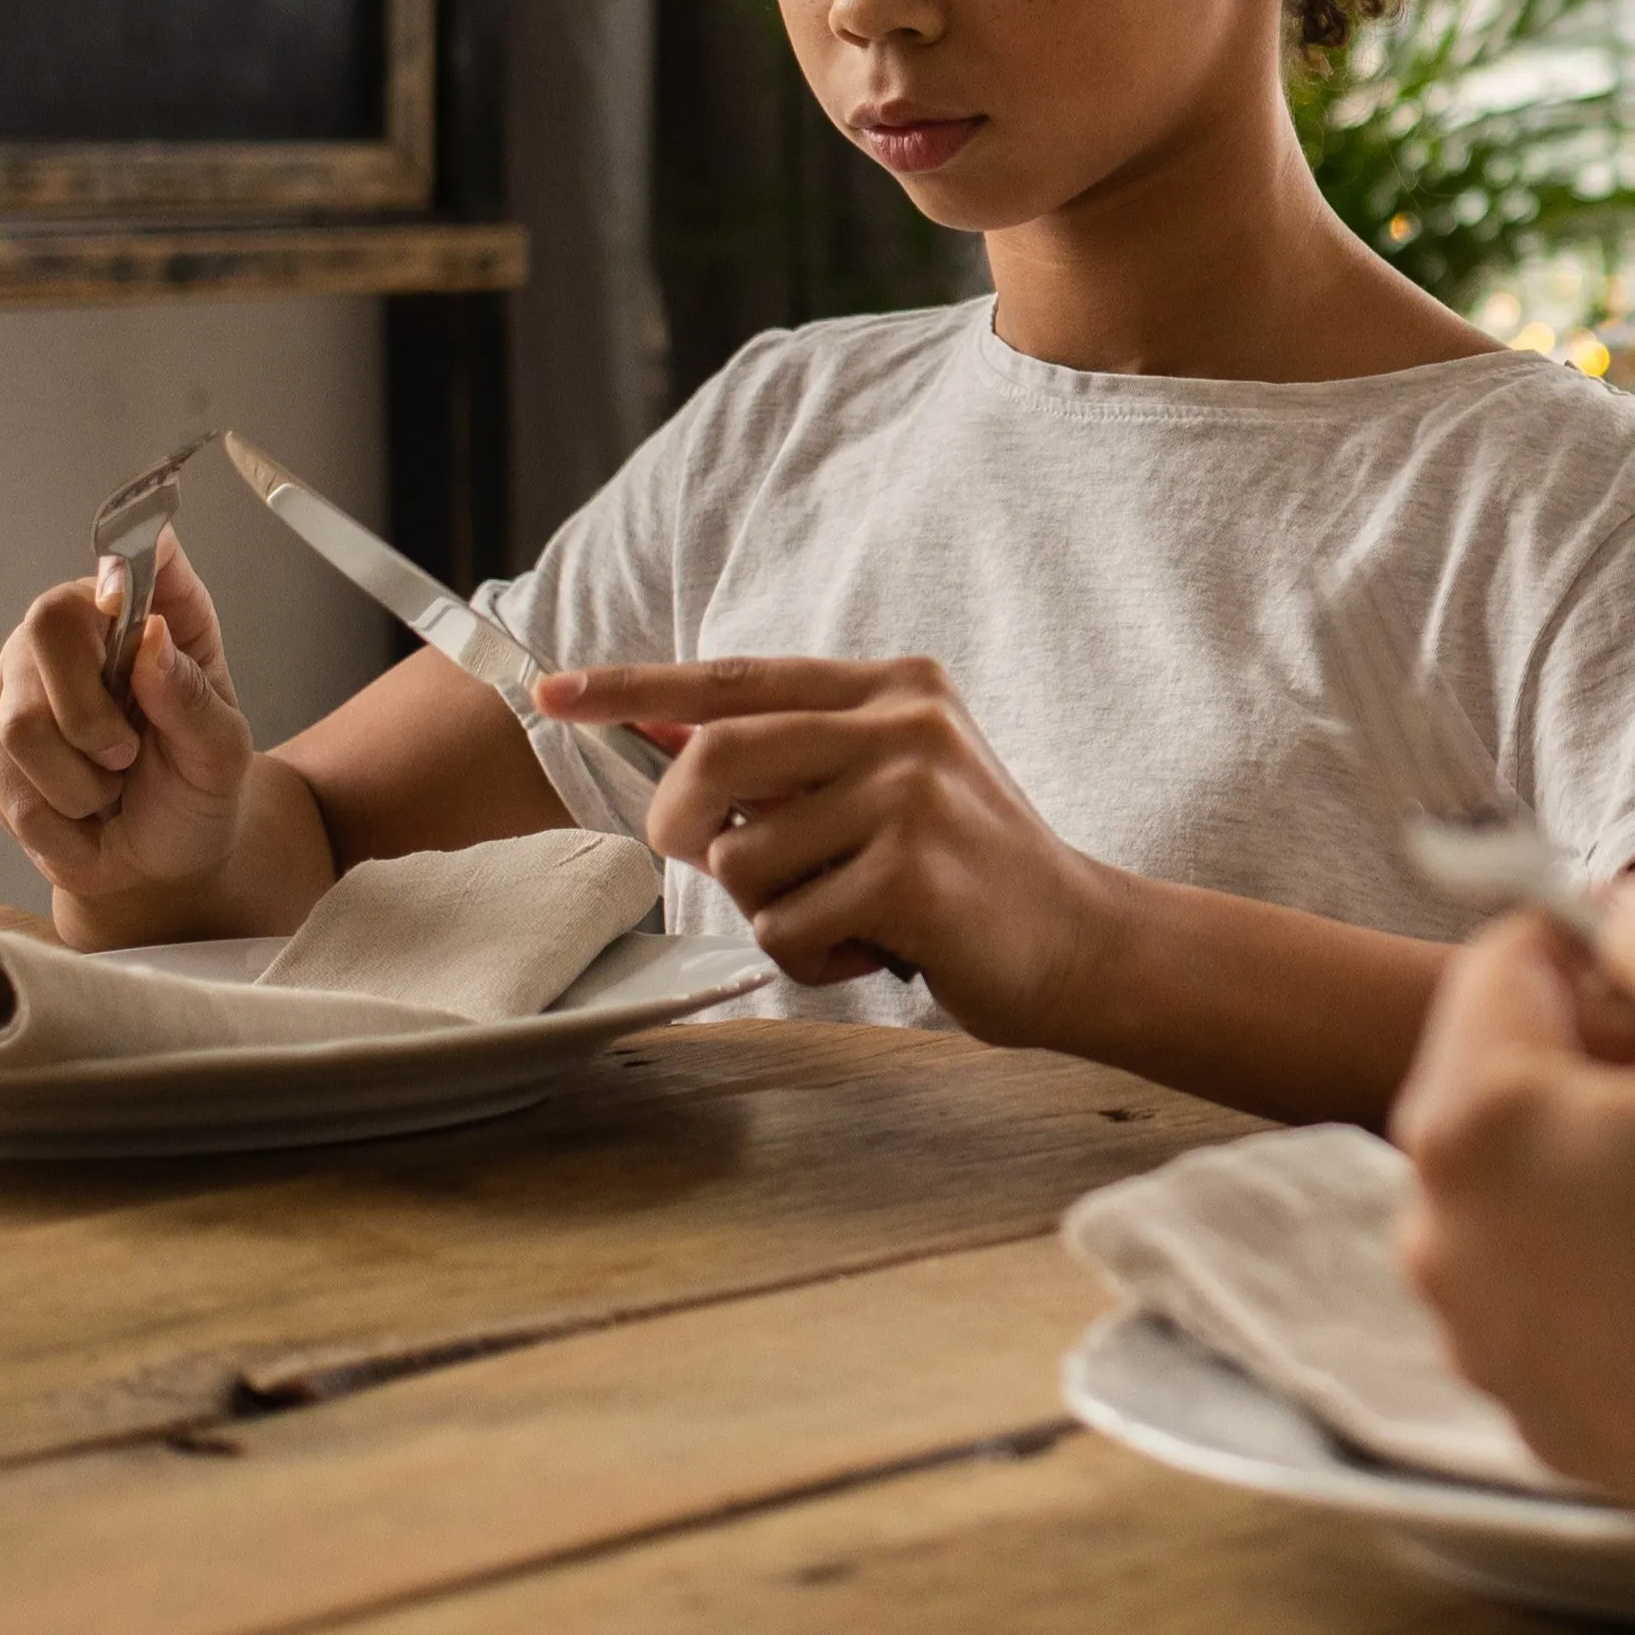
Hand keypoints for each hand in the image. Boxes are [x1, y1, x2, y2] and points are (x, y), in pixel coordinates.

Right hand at [0, 533, 256, 900]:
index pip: (132, 557)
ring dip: (75, 786)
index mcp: (153, 613)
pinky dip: (48, 820)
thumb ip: (191, 696)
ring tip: (105, 791)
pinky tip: (74, 814)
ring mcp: (16, 676)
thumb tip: (149, 634)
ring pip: (17, 725)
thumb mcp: (220, 753)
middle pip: (45, 633)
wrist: (155, 860)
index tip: (121, 592)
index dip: (122, 561)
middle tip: (127, 759)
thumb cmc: (194, 789)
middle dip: (91, 723)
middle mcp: (74, 627)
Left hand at [533, 655, 1116, 1024]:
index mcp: (892, 687)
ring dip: (769, 910)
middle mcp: (903, 724)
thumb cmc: (967, 871)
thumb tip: (664, 735)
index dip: (634, 687)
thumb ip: (793, 758)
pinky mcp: (911, 873)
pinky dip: (811, 956)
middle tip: (711, 860)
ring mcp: (911, 795)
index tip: (553, 692)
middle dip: (682, 825)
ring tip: (844, 913)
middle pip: (714, 758)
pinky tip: (878, 946)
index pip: (735, 678)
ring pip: (741, 859)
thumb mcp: (889, 783)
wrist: (1081, 942)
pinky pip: (785, 927)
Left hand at [1392, 870, 1634, 1607]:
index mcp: (1472, 1121)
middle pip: (1506, 1067)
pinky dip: (1612, 1252)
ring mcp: (1472, 1327)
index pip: (1508, 955)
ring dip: (1609, 1157)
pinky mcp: (1519, 1396)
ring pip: (1529, 1170)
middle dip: (1605, 1062)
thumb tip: (1624, 908)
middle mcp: (1436, 1228)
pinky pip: (1550, 1269)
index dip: (1618, 960)